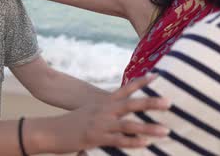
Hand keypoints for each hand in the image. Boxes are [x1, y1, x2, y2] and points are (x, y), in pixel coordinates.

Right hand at [29, 74, 170, 153]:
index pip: (126, 88)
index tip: (157, 75)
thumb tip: (120, 110)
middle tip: (169, 101)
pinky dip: (133, 142)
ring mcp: (101, 124)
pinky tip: (146, 144)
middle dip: (151, 103)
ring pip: (129, 125)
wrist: (50, 130)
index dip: (141, 82)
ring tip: (166, 130)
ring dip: (149, 128)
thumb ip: (105, 110)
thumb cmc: (72, 123)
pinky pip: (119, 141)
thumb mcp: (89, 111)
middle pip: (132, 104)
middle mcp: (104, 110)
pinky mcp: (96, 138)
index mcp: (103, 102)